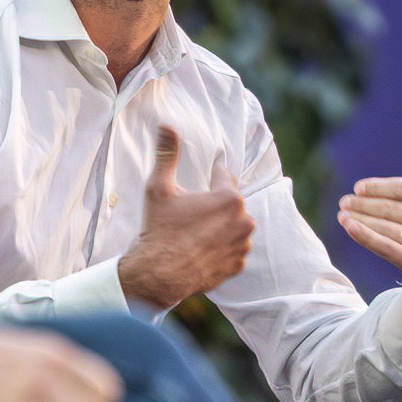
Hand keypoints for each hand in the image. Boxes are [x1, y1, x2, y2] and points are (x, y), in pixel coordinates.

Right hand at [117, 125, 253, 313]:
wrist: (158, 275)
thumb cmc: (159, 230)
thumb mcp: (159, 188)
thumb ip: (167, 154)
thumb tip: (166, 125)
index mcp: (228, 198)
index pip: (224, 175)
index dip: (211, 175)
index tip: (203, 179)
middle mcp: (243, 221)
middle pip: (230, 203)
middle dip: (214, 205)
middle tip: (190, 214)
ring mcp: (242, 245)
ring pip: (233, 226)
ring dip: (220, 227)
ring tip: (194, 234)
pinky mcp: (237, 265)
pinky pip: (232, 250)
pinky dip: (220, 248)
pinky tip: (200, 250)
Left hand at [338, 136, 401, 321]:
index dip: (381, 187)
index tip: (360, 187)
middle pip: (394, 208)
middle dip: (365, 203)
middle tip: (346, 200)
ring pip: (387, 227)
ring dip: (360, 218)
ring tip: (343, 212)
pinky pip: (387, 248)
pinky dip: (365, 236)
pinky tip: (348, 226)